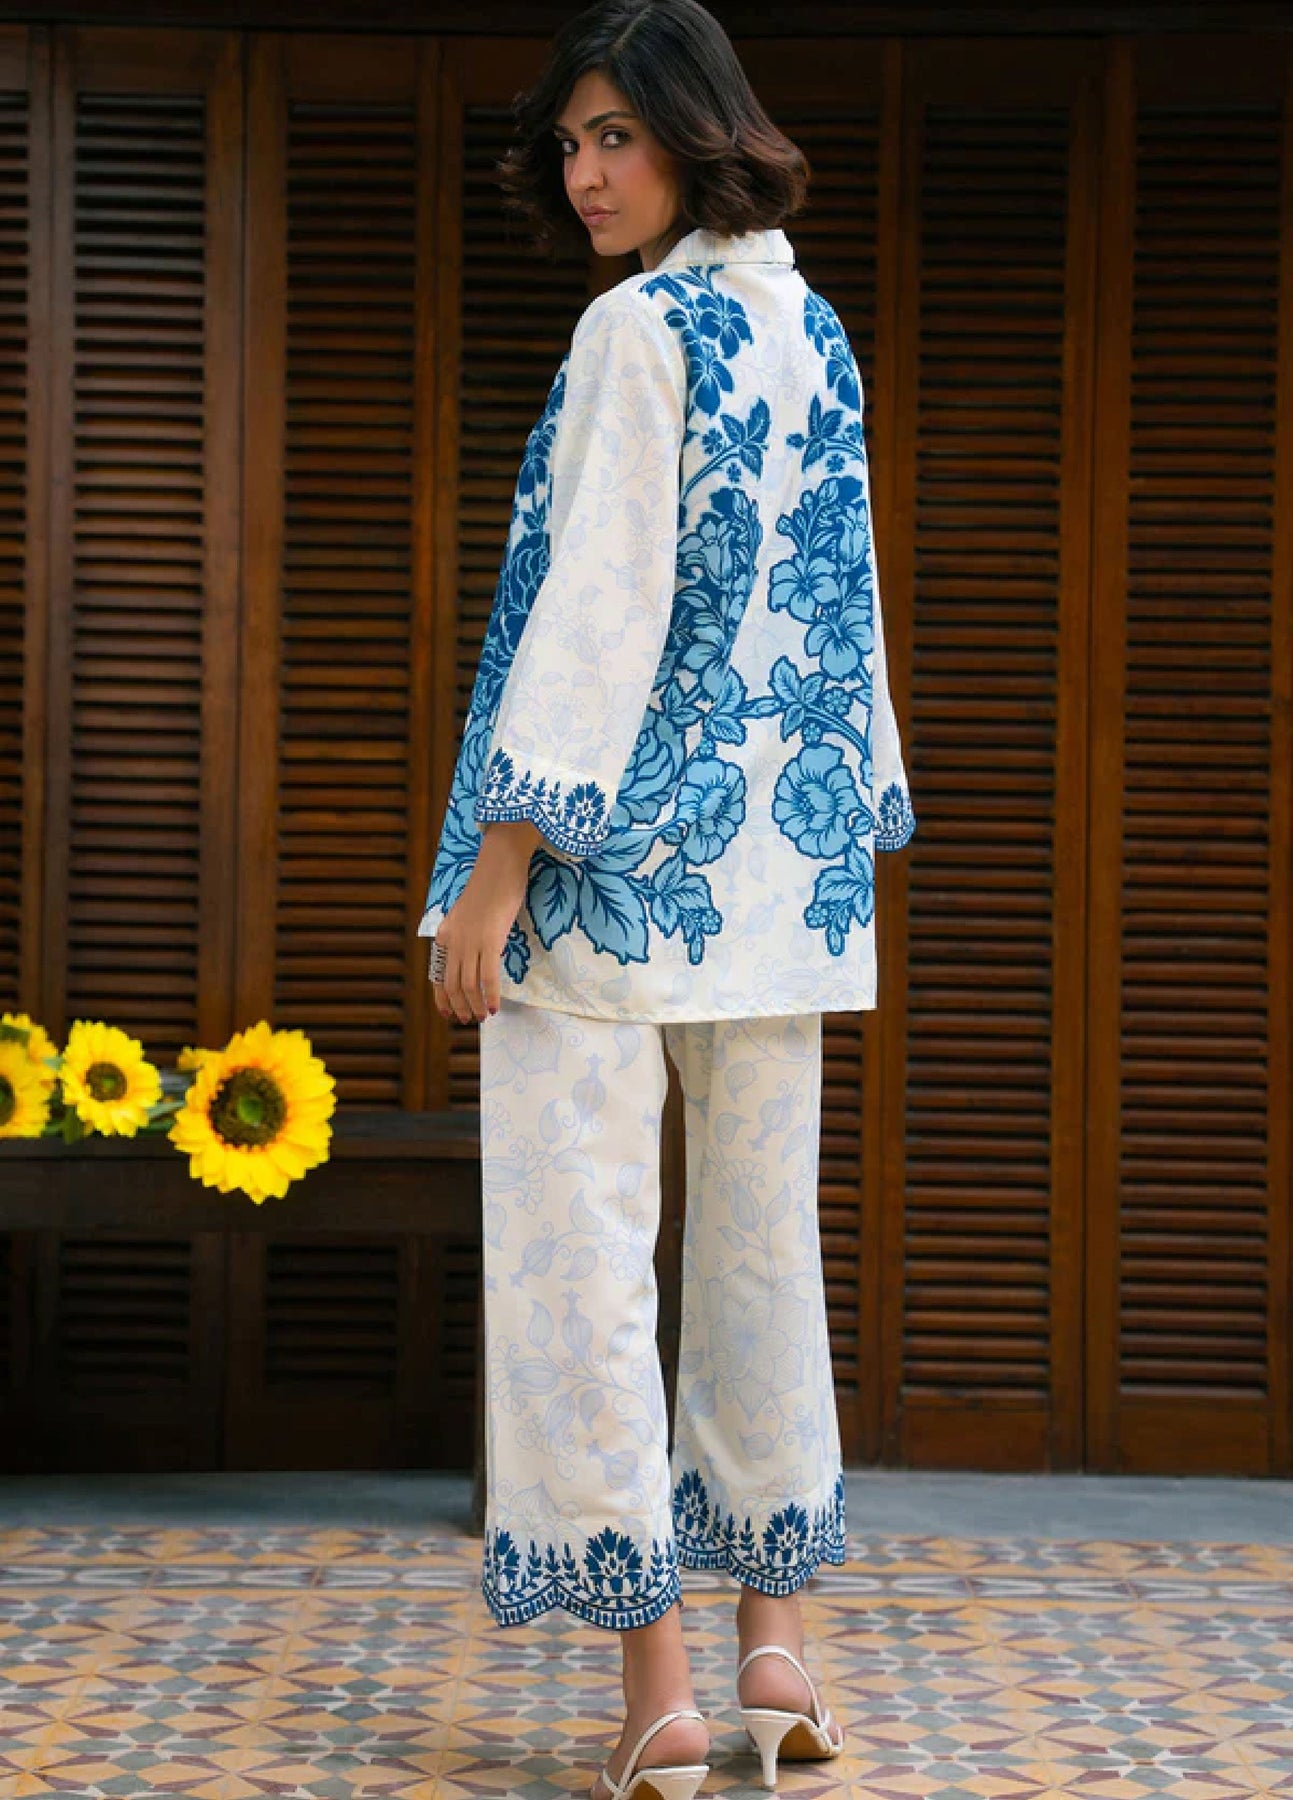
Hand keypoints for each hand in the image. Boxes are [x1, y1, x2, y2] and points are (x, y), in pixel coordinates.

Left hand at [432, 820, 544, 1023]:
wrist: (500, 863)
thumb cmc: (490, 885)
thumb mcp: (469, 913)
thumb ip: (466, 933)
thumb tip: (472, 956)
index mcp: (445, 935)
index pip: (437, 975)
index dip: (442, 998)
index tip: (448, 1014)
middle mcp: (454, 940)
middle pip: (452, 984)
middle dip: (459, 1006)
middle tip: (469, 1019)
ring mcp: (471, 941)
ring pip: (468, 984)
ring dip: (474, 1006)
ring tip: (481, 1017)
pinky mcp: (491, 940)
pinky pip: (488, 976)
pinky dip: (490, 995)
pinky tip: (494, 1007)